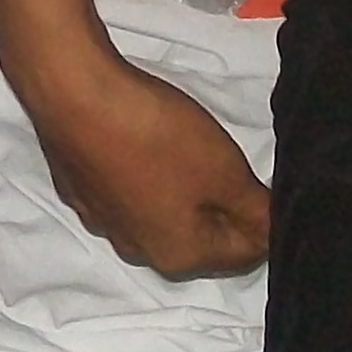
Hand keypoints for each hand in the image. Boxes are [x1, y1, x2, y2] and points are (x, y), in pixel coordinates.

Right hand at [12, 45, 269, 278]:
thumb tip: (275, 236)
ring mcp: (103, 222)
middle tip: (235, 164)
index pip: (247, 254)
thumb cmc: (158, 137)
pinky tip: (148, 144)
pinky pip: (130, 192)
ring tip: (193, 150)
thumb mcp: (227, 172)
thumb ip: (258, 211)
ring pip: (163, 214)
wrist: (76, 94)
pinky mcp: (80, 190)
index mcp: (179, 257)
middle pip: (202, 238)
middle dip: (225, 209)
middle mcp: (139, 251)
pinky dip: (147, 176)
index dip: (269, 221)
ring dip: (185, 192)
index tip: (270, 184)